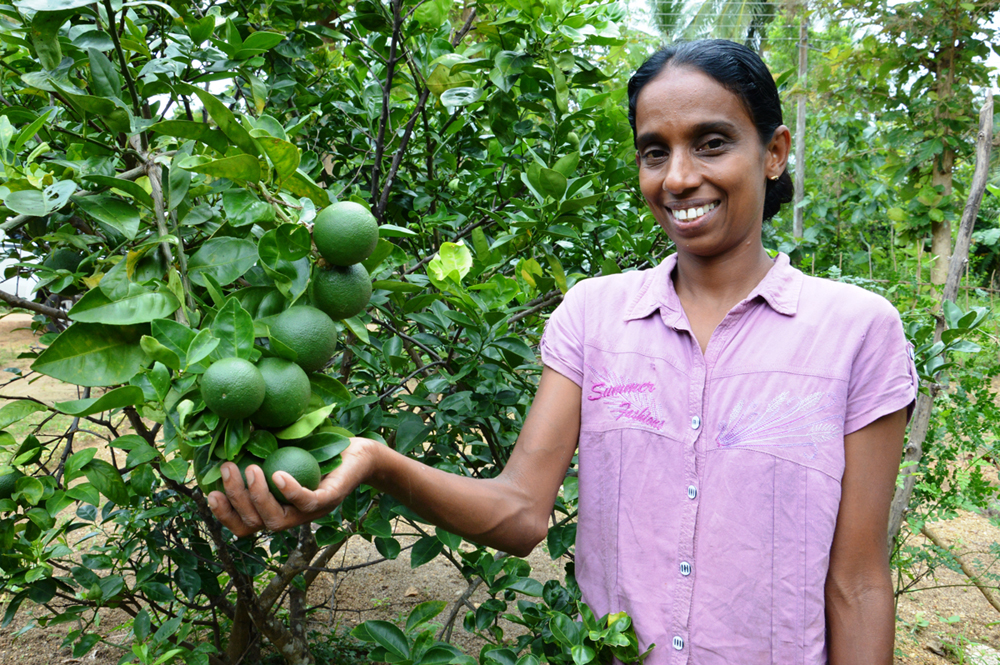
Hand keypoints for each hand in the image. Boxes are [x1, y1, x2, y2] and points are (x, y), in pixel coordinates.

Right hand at [207, 437, 376, 537]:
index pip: (244, 525)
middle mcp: (291, 517)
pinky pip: (306, 501)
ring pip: (276, 520)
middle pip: (255, 523)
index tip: (210, 493)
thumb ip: (258, 452)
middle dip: (236, 498)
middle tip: (228, 467)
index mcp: (277, 509)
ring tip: (250, 468)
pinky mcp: (329, 500)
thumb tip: (222, 439)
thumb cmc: (316, 451)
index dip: (224, 515)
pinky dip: (290, 490)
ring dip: (258, 496)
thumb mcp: (281, 452)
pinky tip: (278, 474)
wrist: (357, 452)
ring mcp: (310, 512)